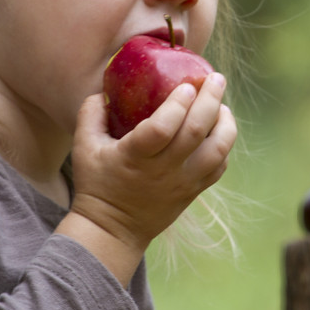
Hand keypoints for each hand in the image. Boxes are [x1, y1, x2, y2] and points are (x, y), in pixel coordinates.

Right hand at [58, 74, 235, 280]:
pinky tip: (219, 130)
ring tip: (223, 105)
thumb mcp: (83, 146)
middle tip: (216, 78)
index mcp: (135, 157)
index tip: (185, 85)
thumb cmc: (96, 183)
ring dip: (225, 123)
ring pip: (218, 151)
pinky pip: (219, 167)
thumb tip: (105, 88)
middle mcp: (164, 170)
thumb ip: (91, 112)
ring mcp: (183, 183)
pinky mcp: (194, 192)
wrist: (113, 230)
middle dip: (211, 100)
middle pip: (196, 132)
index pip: (163, 128)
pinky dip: (224, 145)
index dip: (178, 104)